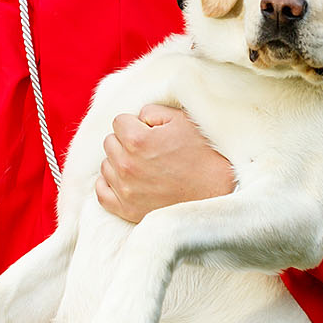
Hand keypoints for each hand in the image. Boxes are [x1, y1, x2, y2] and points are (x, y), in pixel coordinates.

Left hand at [96, 103, 234, 223]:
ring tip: (145, 167)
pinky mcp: (127, 210)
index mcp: (137, 140)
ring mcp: (125, 190)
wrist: (219, 192)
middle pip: (110, 143)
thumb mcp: (182, 120)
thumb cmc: (203, 154)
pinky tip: (127, 181)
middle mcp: (126, 166)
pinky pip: (102, 193)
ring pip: (106, 166)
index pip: (118, 122)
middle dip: (126, 142)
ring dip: (120, 163)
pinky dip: (110, 185)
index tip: (152, 133)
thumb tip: (135, 118)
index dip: (136, 124)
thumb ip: (151, 112)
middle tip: (150, 150)